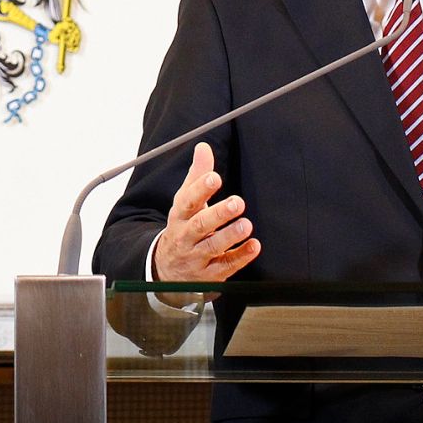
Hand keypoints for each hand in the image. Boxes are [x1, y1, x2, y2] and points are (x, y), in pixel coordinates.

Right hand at [152, 142, 260, 299]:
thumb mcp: (185, 203)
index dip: (200, 189)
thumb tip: (203, 147)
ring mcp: (197, 257)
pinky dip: (240, 256)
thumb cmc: (184, 228)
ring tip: (246, 224)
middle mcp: (186, 237)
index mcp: (180, 216)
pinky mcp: (210, 274)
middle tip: (237, 202)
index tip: (214, 177)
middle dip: (218, 214)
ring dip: (230, 236)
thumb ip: (197, 176)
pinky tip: (254, 246)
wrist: (167, 270)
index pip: (187, 201)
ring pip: (212, 247)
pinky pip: (225, 266)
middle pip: (200, 225)